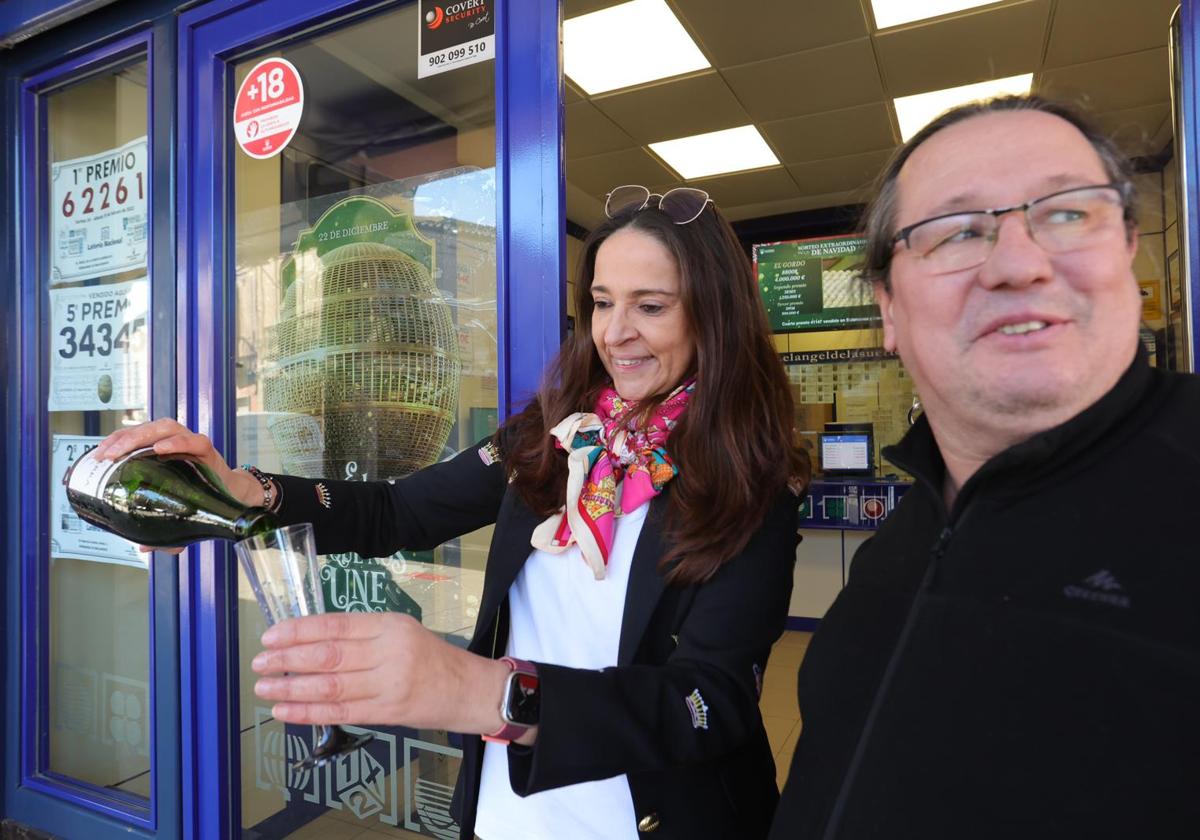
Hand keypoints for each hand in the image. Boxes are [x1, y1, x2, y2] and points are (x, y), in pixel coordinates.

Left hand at [92, 418, 264, 552]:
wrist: (233, 498)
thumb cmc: (200, 498)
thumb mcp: (176, 515)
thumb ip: (160, 529)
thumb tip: (143, 547)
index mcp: (160, 451)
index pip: (132, 436)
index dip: (114, 441)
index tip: (98, 455)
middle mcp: (173, 442)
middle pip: (144, 429)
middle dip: (122, 439)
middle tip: (107, 456)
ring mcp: (190, 444)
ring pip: (164, 427)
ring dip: (143, 436)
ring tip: (126, 449)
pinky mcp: (208, 451)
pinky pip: (193, 440)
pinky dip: (177, 442)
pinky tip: (161, 449)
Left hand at [251, 612, 522, 738]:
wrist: (468, 689)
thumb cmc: (431, 658)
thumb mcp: (401, 631)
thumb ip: (362, 635)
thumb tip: (308, 642)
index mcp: (390, 625)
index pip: (336, 625)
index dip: (299, 631)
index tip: (271, 636)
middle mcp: (389, 652)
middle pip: (329, 655)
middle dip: (288, 659)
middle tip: (260, 662)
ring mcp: (389, 685)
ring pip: (330, 686)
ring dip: (291, 688)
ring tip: (264, 688)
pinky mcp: (388, 713)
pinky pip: (340, 713)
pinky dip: (309, 712)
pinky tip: (285, 710)